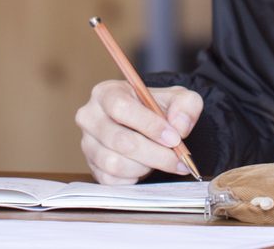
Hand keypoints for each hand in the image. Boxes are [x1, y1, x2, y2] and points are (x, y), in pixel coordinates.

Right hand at [75, 80, 202, 184]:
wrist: (148, 126)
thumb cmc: (157, 110)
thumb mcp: (178, 99)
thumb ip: (186, 106)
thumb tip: (179, 125)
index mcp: (106, 93)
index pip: (121, 107)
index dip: (149, 125)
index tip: (174, 138)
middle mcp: (90, 117)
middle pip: (119, 140)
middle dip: (155, 153)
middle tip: (178, 159)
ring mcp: (88, 144)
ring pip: (115, 163)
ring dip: (145, 166)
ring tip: (161, 160)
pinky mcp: (92, 166)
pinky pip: (112, 180)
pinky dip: (135, 177)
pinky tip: (146, 167)